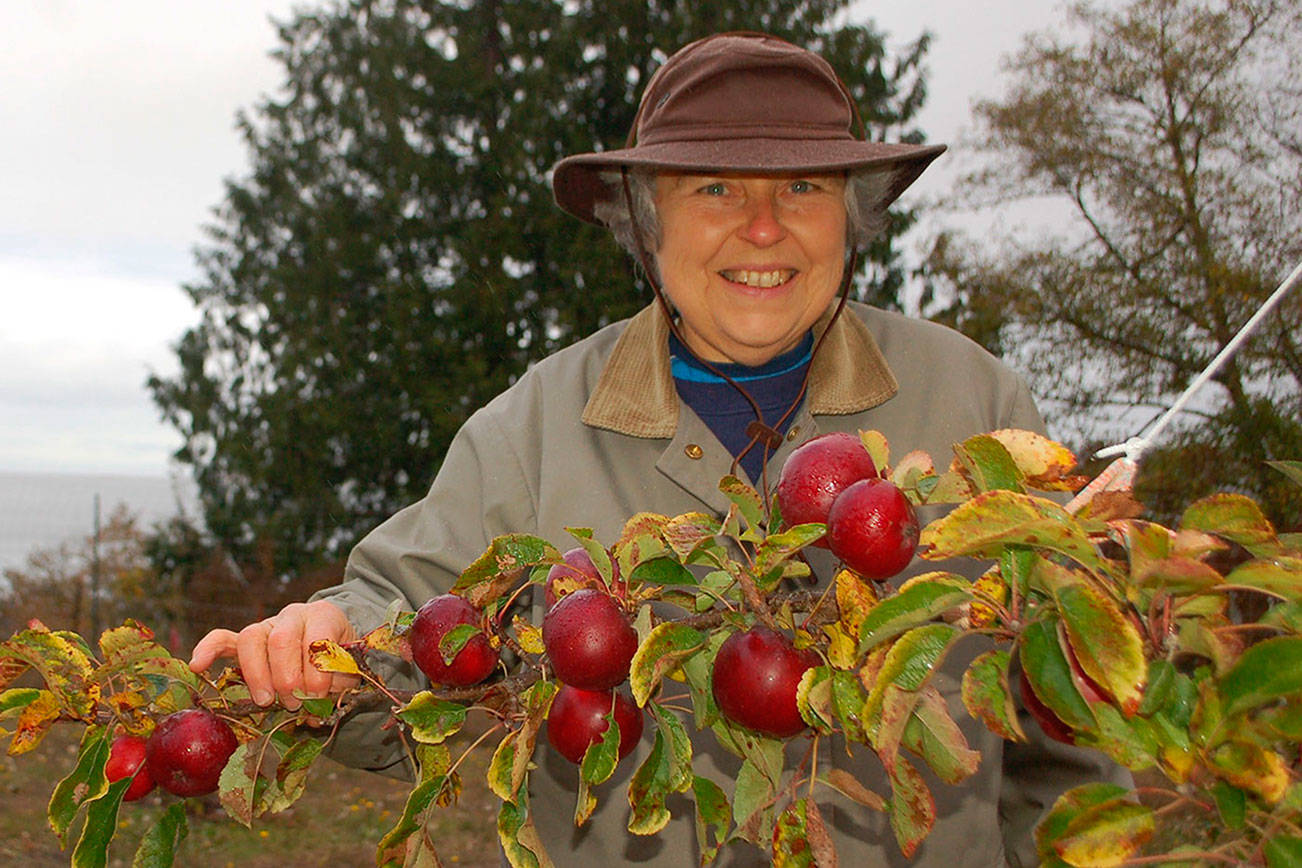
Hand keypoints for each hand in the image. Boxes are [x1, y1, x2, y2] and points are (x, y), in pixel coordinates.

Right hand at [189, 600, 359, 709]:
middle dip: (286, 678)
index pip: (316, 640)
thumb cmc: (339, 659)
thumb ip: (336, 685)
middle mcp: (293, 616)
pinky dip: (209, 650)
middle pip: (281, 639)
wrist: (333, 644)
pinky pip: (223, 639)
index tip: (318, 697)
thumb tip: (315, 710)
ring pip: (251, 638)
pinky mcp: (246, 640)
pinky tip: (197, 666)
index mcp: (324, 617)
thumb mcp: (348, 669)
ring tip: (266, 701)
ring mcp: (267, 625)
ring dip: (257, 674)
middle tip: (294, 703)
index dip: (316, 673)